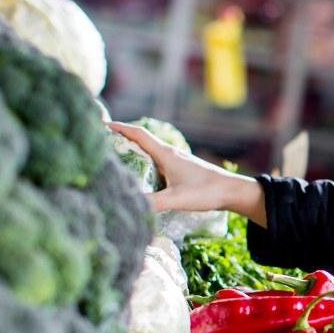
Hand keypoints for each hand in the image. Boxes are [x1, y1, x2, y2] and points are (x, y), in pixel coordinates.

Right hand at [107, 121, 265, 224]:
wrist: (232, 191)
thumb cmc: (207, 191)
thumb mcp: (178, 199)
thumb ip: (153, 204)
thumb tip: (129, 207)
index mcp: (166, 154)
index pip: (138, 135)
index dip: (119, 128)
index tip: (101, 124)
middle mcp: (169, 154)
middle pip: (141, 140)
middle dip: (121, 138)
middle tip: (101, 141)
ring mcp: (175, 161)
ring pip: (149, 151)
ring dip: (132, 150)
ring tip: (114, 156)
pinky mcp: (180, 170)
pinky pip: (156, 161)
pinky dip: (143, 162)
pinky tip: (139, 174)